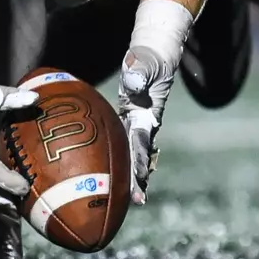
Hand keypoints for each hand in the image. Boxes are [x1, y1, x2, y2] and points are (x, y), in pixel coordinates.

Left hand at [118, 44, 178, 204]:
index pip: (143, 141)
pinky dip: (115, 161)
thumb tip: (133, 83)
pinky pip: (120, 145)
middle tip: (136, 202)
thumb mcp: (146, 62)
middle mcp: (144, 124)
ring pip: (130, 155)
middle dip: (137, 179)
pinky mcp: (127, 122)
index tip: (139, 180)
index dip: (140, 161)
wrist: (154, 56)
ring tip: (124, 201)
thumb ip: (140, 71)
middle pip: (138, 156)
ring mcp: (135, 125)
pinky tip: (104, 177)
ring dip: (127, 176)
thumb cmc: (149, 59)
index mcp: (149, 115)